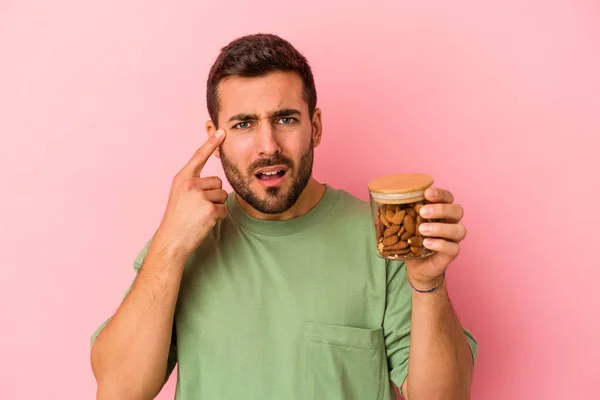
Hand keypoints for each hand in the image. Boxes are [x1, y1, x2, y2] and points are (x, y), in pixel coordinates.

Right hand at [153, 129, 227, 256]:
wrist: (172, 239)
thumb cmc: (178, 218)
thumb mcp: (180, 194)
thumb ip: (193, 183)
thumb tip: (216, 180)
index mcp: (182, 178)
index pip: (199, 157)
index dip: (211, 143)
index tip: (222, 131)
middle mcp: (190, 184)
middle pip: (218, 182)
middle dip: (213, 195)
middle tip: (197, 208)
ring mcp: (200, 197)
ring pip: (222, 195)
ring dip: (216, 206)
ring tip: (200, 214)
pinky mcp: (210, 210)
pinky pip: (224, 209)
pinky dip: (218, 217)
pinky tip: (205, 222)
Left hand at [405, 187, 466, 288]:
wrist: (417, 267)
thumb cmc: (412, 241)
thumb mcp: (405, 225)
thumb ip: (400, 213)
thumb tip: (379, 201)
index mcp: (442, 212)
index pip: (448, 198)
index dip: (440, 193)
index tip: (427, 193)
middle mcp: (451, 223)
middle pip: (457, 210)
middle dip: (441, 209)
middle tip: (422, 212)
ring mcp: (453, 239)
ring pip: (459, 229)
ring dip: (440, 228)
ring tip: (421, 230)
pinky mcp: (451, 253)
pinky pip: (453, 248)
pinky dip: (440, 244)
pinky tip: (426, 243)